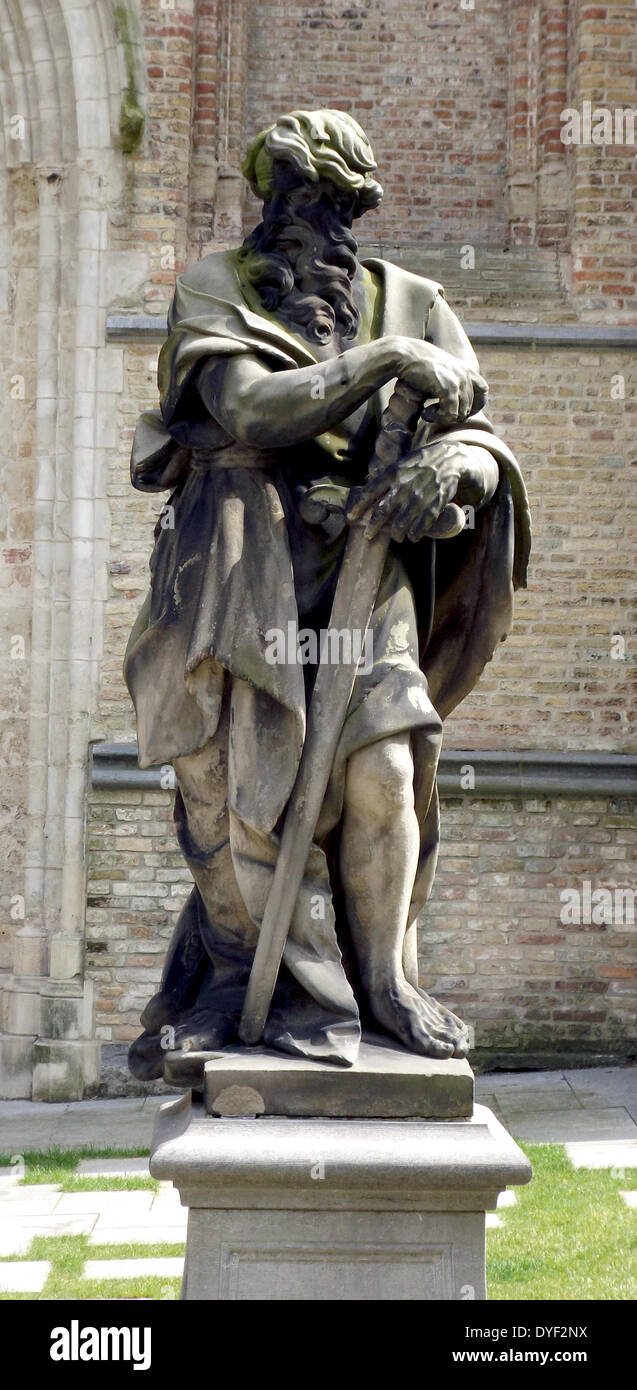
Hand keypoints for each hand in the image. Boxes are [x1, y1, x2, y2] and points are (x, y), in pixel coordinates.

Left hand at [348, 441, 481, 541]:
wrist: (449, 460)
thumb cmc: (420, 463)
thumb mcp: (400, 464)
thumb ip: (385, 479)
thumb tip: (366, 495)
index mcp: (393, 474)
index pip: (370, 492)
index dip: (358, 507)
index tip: (350, 517)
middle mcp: (403, 487)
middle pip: (382, 512)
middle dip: (373, 527)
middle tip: (369, 535)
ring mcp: (419, 498)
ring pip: (400, 525)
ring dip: (396, 534)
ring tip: (396, 536)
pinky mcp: (433, 507)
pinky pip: (419, 528)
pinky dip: (414, 535)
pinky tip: (413, 535)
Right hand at [393, 337, 487, 424]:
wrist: (404, 356)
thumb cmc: (418, 366)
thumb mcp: (442, 372)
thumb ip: (453, 384)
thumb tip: (460, 407)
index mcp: (467, 370)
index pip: (483, 393)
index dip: (473, 406)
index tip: (455, 410)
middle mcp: (466, 374)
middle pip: (470, 408)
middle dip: (452, 415)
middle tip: (435, 413)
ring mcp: (458, 380)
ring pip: (461, 414)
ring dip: (443, 418)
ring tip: (427, 412)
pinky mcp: (448, 388)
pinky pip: (451, 414)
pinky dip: (437, 417)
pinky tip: (425, 412)